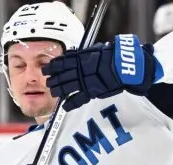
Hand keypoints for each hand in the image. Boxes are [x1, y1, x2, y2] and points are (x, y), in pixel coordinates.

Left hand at [43, 33, 157, 110]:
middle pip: (62, 75)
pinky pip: (78, 99)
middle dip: (53, 79)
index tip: (47, 69)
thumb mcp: (97, 50)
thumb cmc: (114, 56)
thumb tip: (73, 54)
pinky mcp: (92, 91)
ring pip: (67, 86)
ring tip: (53, 92)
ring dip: (58, 90)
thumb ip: (84, 54)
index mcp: (81, 58)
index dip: (53, 66)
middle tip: (47, 82)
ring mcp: (85, 81)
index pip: (62, 62)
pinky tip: (64, 106)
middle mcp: (80, 69)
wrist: (125, 66)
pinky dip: (70, 103)